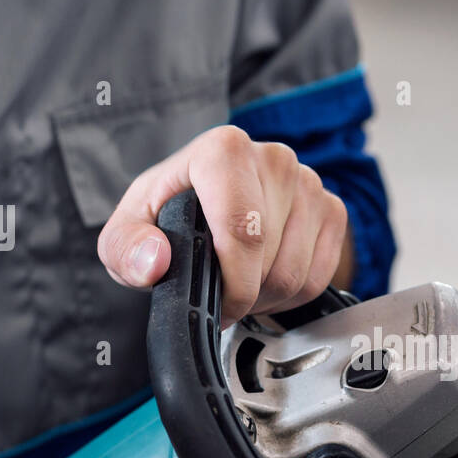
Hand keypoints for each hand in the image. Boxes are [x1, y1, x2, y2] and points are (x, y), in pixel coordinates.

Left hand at [97, 125, 354, 326]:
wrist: (206, 199)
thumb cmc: (169, 214)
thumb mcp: (126, 232)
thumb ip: (127, 248)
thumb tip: (154, 261)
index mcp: (224, 151)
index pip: (243, 232)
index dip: (233, 285)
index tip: (219, 306)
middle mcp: (274, 159)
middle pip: (271, 263)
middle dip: (245, 294)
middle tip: (221, 292)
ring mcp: (308, 183)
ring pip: (297, 275)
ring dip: (267, 297)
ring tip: (240, 284)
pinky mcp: (331, 208)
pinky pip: (320, 276)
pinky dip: (292, 293)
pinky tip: (265, 279)